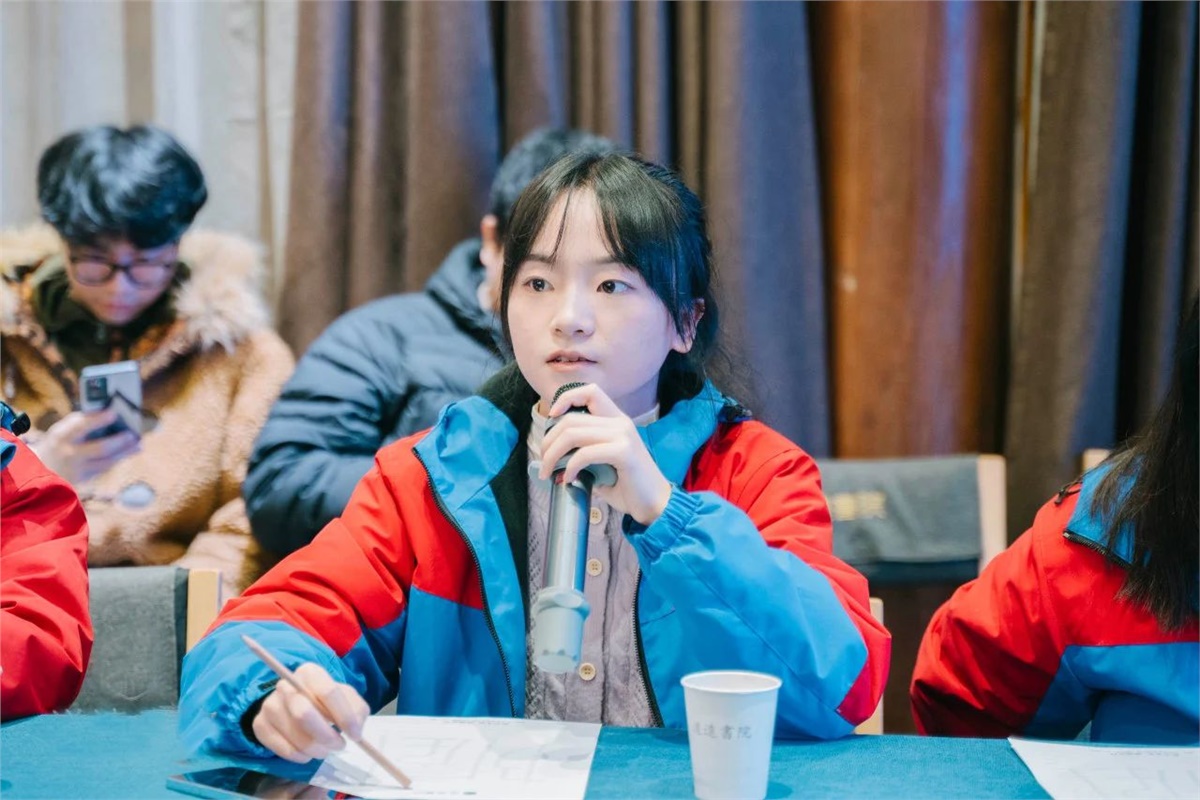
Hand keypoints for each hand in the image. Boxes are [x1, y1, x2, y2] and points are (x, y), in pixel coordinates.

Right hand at [27, 410, 139, 484]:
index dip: (98, 419)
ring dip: (124, 453)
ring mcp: (76, 469)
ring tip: (138, 445)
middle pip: (99, 448)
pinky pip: (103, 469)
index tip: (114, 412)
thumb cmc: (58, 442)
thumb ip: (82, 422)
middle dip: (118, 441)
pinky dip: (116, 459)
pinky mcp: (82, 480)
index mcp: (61, 435)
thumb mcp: (62, 429)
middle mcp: (68, 453)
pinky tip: (128, 452)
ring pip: (106, 462)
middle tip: (133, 434)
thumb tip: (109, 410)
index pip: (81, 426)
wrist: (40, 469)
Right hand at [251, 662, 368, 763]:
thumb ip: (356, 711)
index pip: (328, 692)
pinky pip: (283, 750)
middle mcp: (285, 684)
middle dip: (326, 736)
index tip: (355, 735)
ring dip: (317, 749)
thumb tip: (354, 731)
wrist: (297, 703)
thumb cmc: (327, 701)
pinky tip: (308, 752)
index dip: (344, 716)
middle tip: (339, 745)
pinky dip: (301, 757)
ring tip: (325, 749)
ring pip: (295, 736)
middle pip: (303, 714)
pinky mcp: (260, 725)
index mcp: (310, 672)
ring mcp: (269, 705)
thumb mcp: (347, 699)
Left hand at [538, 383, 672, 526]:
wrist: (655, 505)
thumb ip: (583, 456)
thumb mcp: (602, 466)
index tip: (552, 417)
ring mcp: (623, 435)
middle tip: (543, 462)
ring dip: (553, 455)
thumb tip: (554, 462)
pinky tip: (569, 480)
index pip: (590, 391)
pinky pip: (585, 453)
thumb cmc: (629, 487)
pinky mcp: (623, 452)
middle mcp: (620, 423)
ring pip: (573, 434)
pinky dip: (570, 467)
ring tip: (549, 472)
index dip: (566, 398)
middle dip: (549, 441)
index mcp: (617, 421)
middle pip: (571, 419)